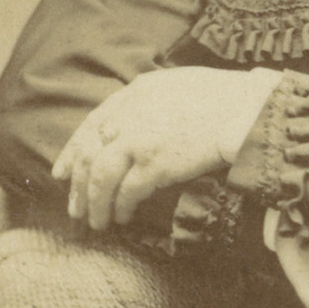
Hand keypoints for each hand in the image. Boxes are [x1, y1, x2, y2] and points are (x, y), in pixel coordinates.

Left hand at [53, 68, 278, 229]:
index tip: (61, 173)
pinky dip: (121, 207)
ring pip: (100, 177)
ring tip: (97, 222)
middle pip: (89, 154)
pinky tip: (123, 218)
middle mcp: (129, 115)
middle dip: (78, 185)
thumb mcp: (178, 85)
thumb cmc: (223, 97)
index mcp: (133, 93)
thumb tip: (141, 122)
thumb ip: (152, 102)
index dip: (72, 152)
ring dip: (95, 203)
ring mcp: (139, 139)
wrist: (247, 107)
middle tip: (75, 209)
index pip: (91, 125)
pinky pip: (127, 191)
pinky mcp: (155, 163)